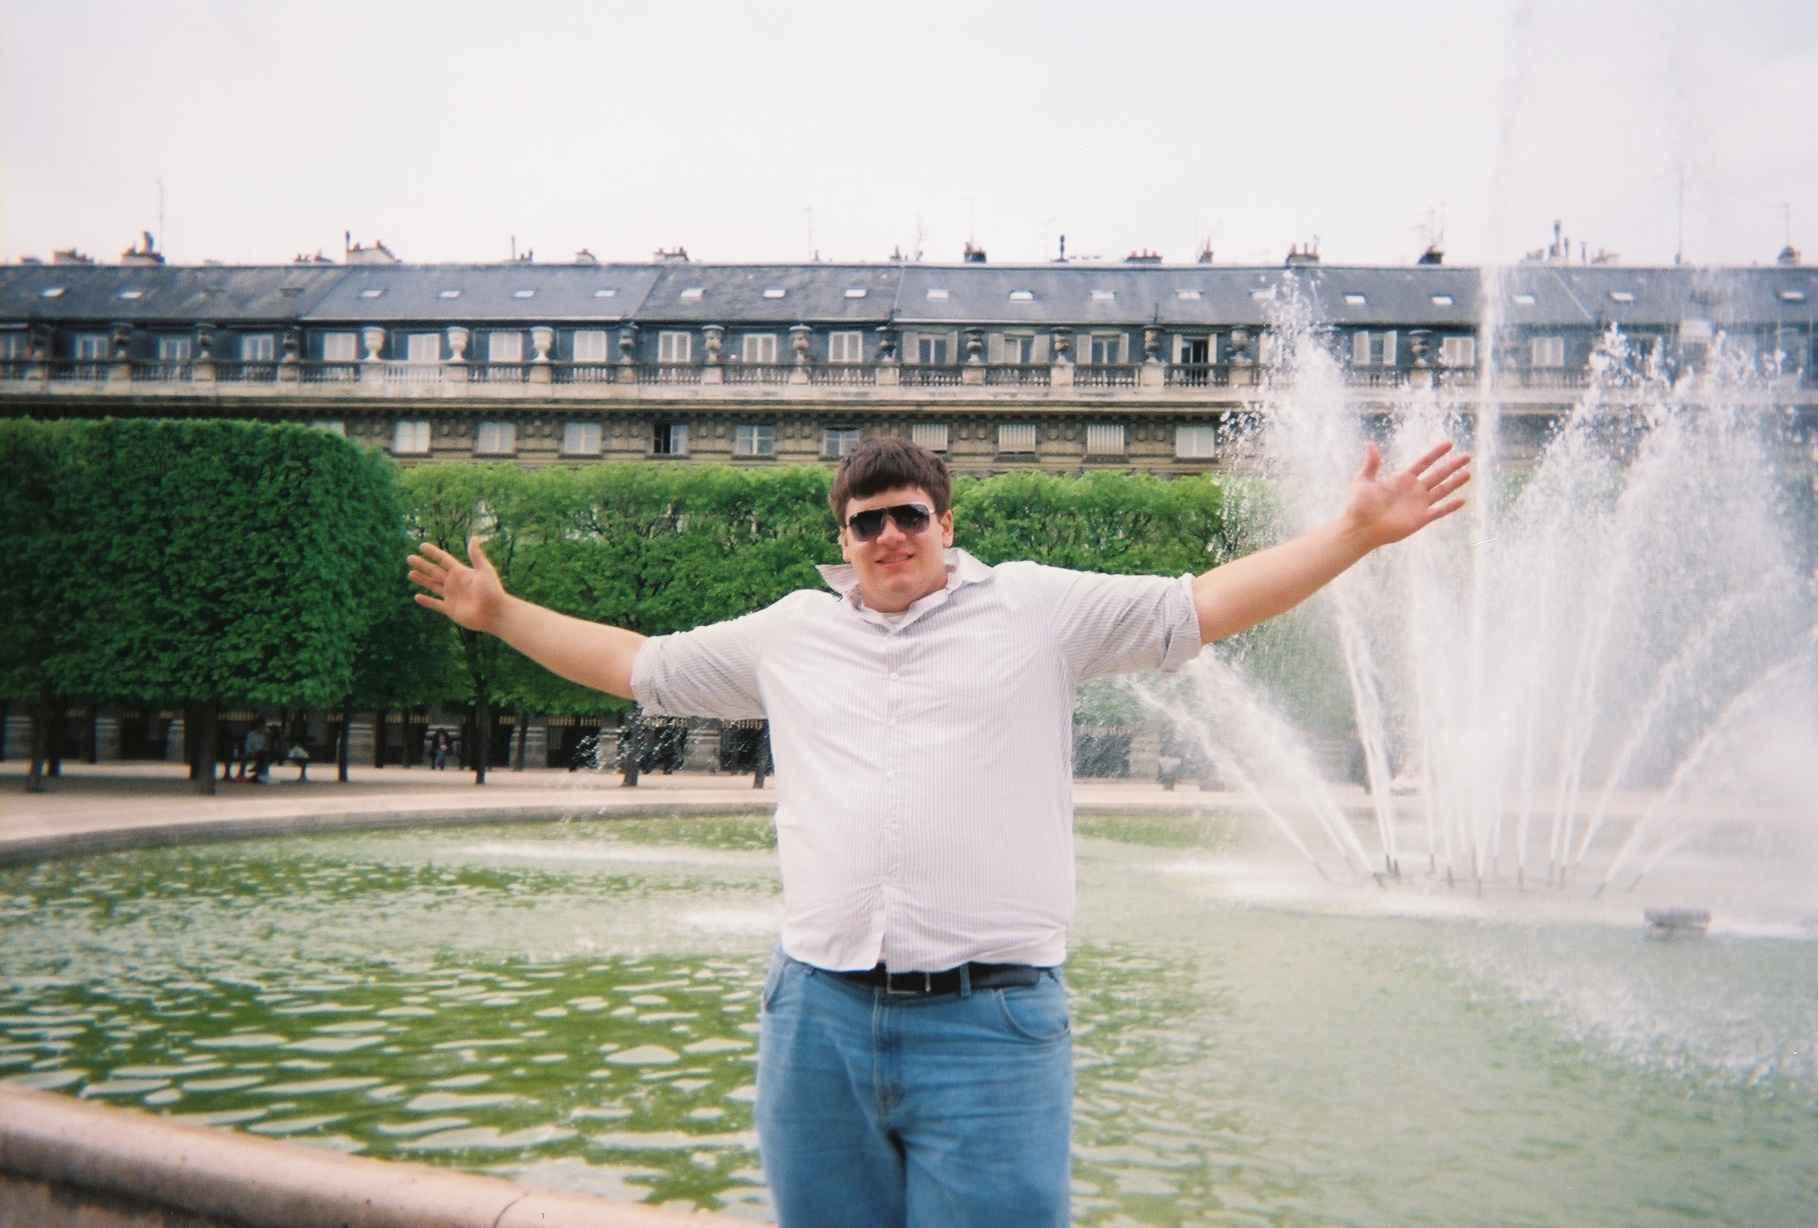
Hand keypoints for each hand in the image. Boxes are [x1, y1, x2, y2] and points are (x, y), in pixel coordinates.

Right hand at [409, 538, 507, 631]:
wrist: (495, 613)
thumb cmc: (492, 591)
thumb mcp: (484, 570)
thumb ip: (476, 555)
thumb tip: (474, 537)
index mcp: (461, 572)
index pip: (443, 559)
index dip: (433, 553)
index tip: (422, 546)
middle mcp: (455, 583)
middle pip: (434, 571)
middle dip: (422, 565)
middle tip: (409, 558)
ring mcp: (452, 596)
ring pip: (432, 586)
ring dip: (422, 580)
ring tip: (410, 574)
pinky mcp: (450, 609)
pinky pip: (435, 604)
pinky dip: (426, 601)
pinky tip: (417, 597)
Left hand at [1342, 440, 1471, 548]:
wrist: (1361, 528)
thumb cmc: (1359, 505)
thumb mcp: (1364, 480)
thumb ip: (1371, 463)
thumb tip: (1369, 443)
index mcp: (1402, 479)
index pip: (1424, 463)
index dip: (1436, 453)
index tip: (1449, 444)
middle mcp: (1413, 490)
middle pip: (1438, 475)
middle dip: (1452, 465)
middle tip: (1467, 456)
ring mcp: (1419, 504)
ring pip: (1442, 491)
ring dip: (1455, 482)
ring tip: (1469, 473)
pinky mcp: (1421, 519)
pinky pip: (1439, 511)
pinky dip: (1450, 506)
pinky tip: (1462, 500)